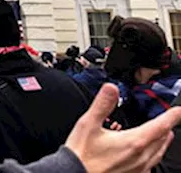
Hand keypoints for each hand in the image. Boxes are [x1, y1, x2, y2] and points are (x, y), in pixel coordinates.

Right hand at [65, 83, 180, 172]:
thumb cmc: (81, 154)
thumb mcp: (88, 124)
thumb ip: (102, 105)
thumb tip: (111, 88)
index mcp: (133, 141)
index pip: (160, 126)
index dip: (172, 116)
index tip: (178, 111)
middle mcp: (141, 157)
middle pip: (162, 140)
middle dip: (167, 128)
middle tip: (170, 120)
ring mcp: (139, 169)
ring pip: (158, 154)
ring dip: (163, 143)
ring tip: (165, 136)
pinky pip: (150, 165)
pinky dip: (153, 156)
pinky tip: (148, 157)